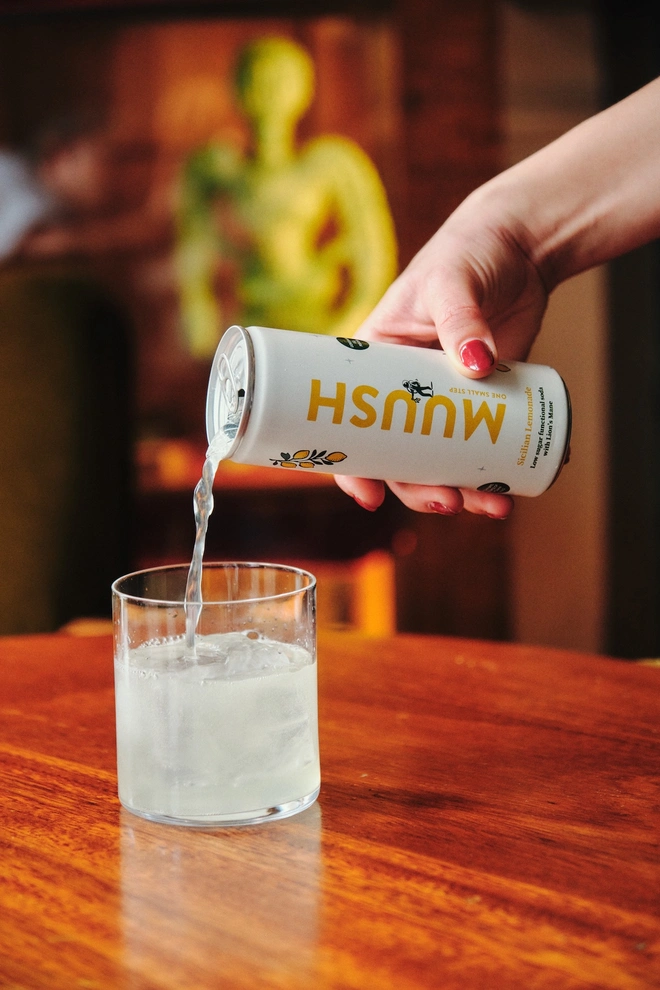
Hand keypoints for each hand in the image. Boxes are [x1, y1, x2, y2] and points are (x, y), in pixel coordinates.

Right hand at [335, 184, 549, 517]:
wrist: (521, 246)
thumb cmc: (467, 252)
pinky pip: (485, 446)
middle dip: (421, 489)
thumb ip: (461, 317)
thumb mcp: (451, 282)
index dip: (353, 468)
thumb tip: (478, 366)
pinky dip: (499, 471)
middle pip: (401, 458)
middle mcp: (405, 391)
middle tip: (450, 502)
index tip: (370, 497)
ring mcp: (447, 401)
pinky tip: (516, 487)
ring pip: (445, 461)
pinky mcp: (486, 401)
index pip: (349, 425)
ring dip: (465, 490)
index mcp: (376, 364)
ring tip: (493, 505)